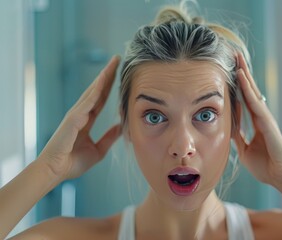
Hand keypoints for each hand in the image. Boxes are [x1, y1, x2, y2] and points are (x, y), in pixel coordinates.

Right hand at [38, 56, 121, 179]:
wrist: (56, 172)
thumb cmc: (73, 162)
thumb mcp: (99, 149)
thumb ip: (110, 137)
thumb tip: (122, 127)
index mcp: (87, 119)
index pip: (101, 98)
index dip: (110, 85)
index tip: (119, 72)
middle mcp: (81, 113)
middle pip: (97, 90)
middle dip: (107, 74)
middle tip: (117, 58)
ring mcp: (76, 114)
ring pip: (92, 92)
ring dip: (102, 77)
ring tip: (112, 64)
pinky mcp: (72, 120)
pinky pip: (86, 103)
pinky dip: (95, 91)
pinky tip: (103, 80)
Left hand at [232, 53, 281, 185]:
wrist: (280, 177)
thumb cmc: (265, 165)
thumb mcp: (244, 149)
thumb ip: (238, 137)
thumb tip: (228, 129)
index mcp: (256, 121)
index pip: (244, 98)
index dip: (237, 84)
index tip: (229, 70)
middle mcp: (261, 115)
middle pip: (249, 89)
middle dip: (241, 71)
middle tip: (233, 55)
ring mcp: (265, 116)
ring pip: (252, 90)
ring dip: (244, 72)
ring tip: (236, 56)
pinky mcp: (267, 121)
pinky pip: (254, 101)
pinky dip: (246, 87)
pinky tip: (240, 74)